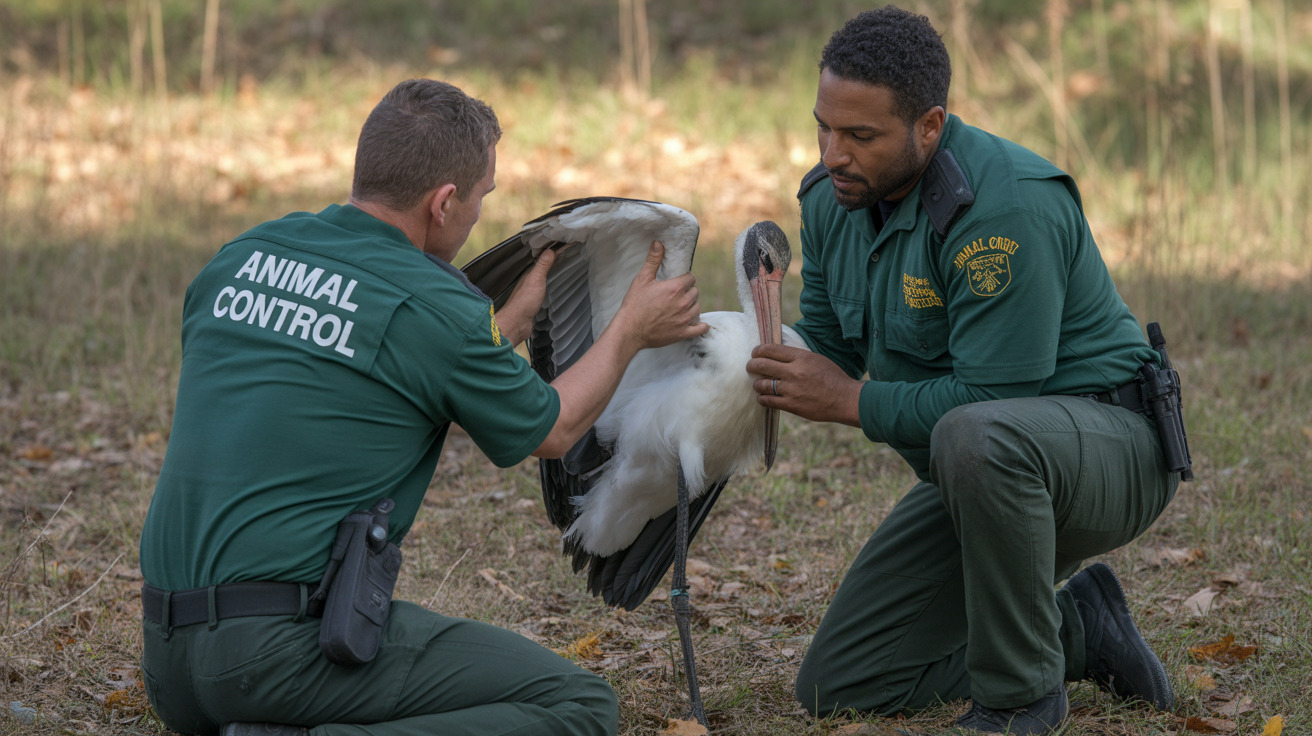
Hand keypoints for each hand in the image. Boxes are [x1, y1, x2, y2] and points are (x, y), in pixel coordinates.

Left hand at [495, 249, 555, 345]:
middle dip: (552, 265)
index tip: (563, 248)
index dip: (550, 254)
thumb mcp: (535, 279)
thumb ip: (542, 265)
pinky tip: (556, 291)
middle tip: (566, 258)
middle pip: (542, 271)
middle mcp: (529, 283)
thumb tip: (551, 250)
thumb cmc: (524, 302)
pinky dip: (550, 290)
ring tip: (563, 271)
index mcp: (529, 275)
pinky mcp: (534, 305)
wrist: (517, 324)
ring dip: (551, 277)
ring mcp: (531, 294)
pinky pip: (544, 293)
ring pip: (543, 282)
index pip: (541, 261)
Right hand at [611, 241, 707, 350]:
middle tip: (677, 294)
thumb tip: (658, 243)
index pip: (690, 278)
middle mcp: (683, 303)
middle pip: (695, 292)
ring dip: (692, 306)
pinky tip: (697, 323)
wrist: (630, 330)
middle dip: (688, 291)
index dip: (684, 279)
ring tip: (681, 306)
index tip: (678, 281)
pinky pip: (700, 329)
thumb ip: (653, 261)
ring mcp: (684, 319)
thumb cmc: (634, 304)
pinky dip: (701, 326)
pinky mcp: (682, 333)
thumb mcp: (642, 279)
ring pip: (697, 307)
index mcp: (675, 288)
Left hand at [747, 344, 861, 426]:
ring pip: (762, 385)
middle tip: (750, 367)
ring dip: (758, 384)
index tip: (755, 353)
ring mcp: (792, 389)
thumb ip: (797, 357)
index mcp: (801, 357)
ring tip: (759, 384)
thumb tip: (777, 355)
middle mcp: (794, 372)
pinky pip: (768, 401)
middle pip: (762, 365)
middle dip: (752, 365)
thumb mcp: (816, 359)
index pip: (770, 349)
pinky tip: (763, 397)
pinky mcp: (792, 405)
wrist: (844, 399)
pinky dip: (763, 398)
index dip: (758, 351)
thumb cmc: (832, 377)